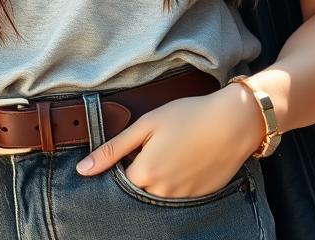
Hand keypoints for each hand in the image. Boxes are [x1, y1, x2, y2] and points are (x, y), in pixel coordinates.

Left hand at [76, 84, 264, 198]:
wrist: (232, 122)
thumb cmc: (188, 116)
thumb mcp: (146, 124)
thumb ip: (113, 148)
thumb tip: (82, 169)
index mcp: (145, 173)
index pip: (121, 178)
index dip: (128, 159)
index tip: (139, 143)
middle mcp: (161, 193)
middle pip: (140, 187)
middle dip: (143, 169)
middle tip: (160, 145)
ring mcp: (182, 198)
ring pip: (160, 192)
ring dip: (161, 176)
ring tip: (176, 149)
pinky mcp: (200, 198)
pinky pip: (179, 194)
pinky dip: (179, 179)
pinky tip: (188, 158)